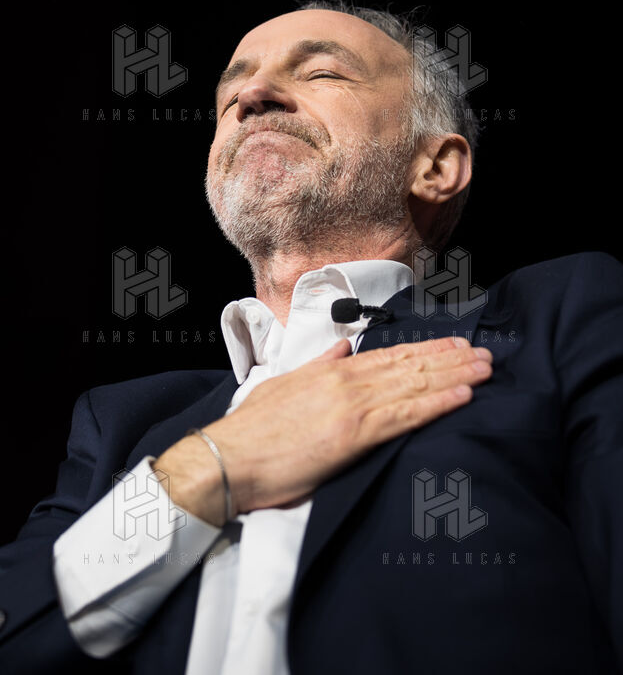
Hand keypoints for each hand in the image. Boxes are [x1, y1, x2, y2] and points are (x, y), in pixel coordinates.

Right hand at [153, 336, 492, 525]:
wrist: (228, 457)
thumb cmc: (252, 429)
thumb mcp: (285, 384)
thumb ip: (319, 365)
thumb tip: (343, 347)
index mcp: (332, 371)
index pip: (389, 355)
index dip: (426, 348)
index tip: (454, 343)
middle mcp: (347, 382)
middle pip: (410, 366)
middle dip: (450, 358)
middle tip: (485, 353)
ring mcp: (353, 406)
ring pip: (414, 385)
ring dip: (454, 375)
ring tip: (484, 368)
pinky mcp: (354, 435)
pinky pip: (406, 415)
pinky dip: (438, 402)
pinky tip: (462, 394)